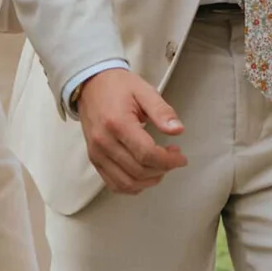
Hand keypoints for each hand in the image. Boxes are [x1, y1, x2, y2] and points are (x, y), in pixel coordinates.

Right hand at [76, 67, 186, 193]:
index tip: (181, 158)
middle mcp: (104, 142)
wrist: (90, 85)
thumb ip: (162, 111)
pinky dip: (133, 185)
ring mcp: (97, 153)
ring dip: (149, 180)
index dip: (168, 161)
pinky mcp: (94, 159)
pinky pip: (114, 184)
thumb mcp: (144, 91)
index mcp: (118, 123)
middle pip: (138, 171)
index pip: (146, 154)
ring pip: (127, 183)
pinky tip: (145, 175)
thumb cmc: (118, 86)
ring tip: (161, 166)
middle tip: (173, 157)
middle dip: (162, 169)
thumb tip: (177, 130)